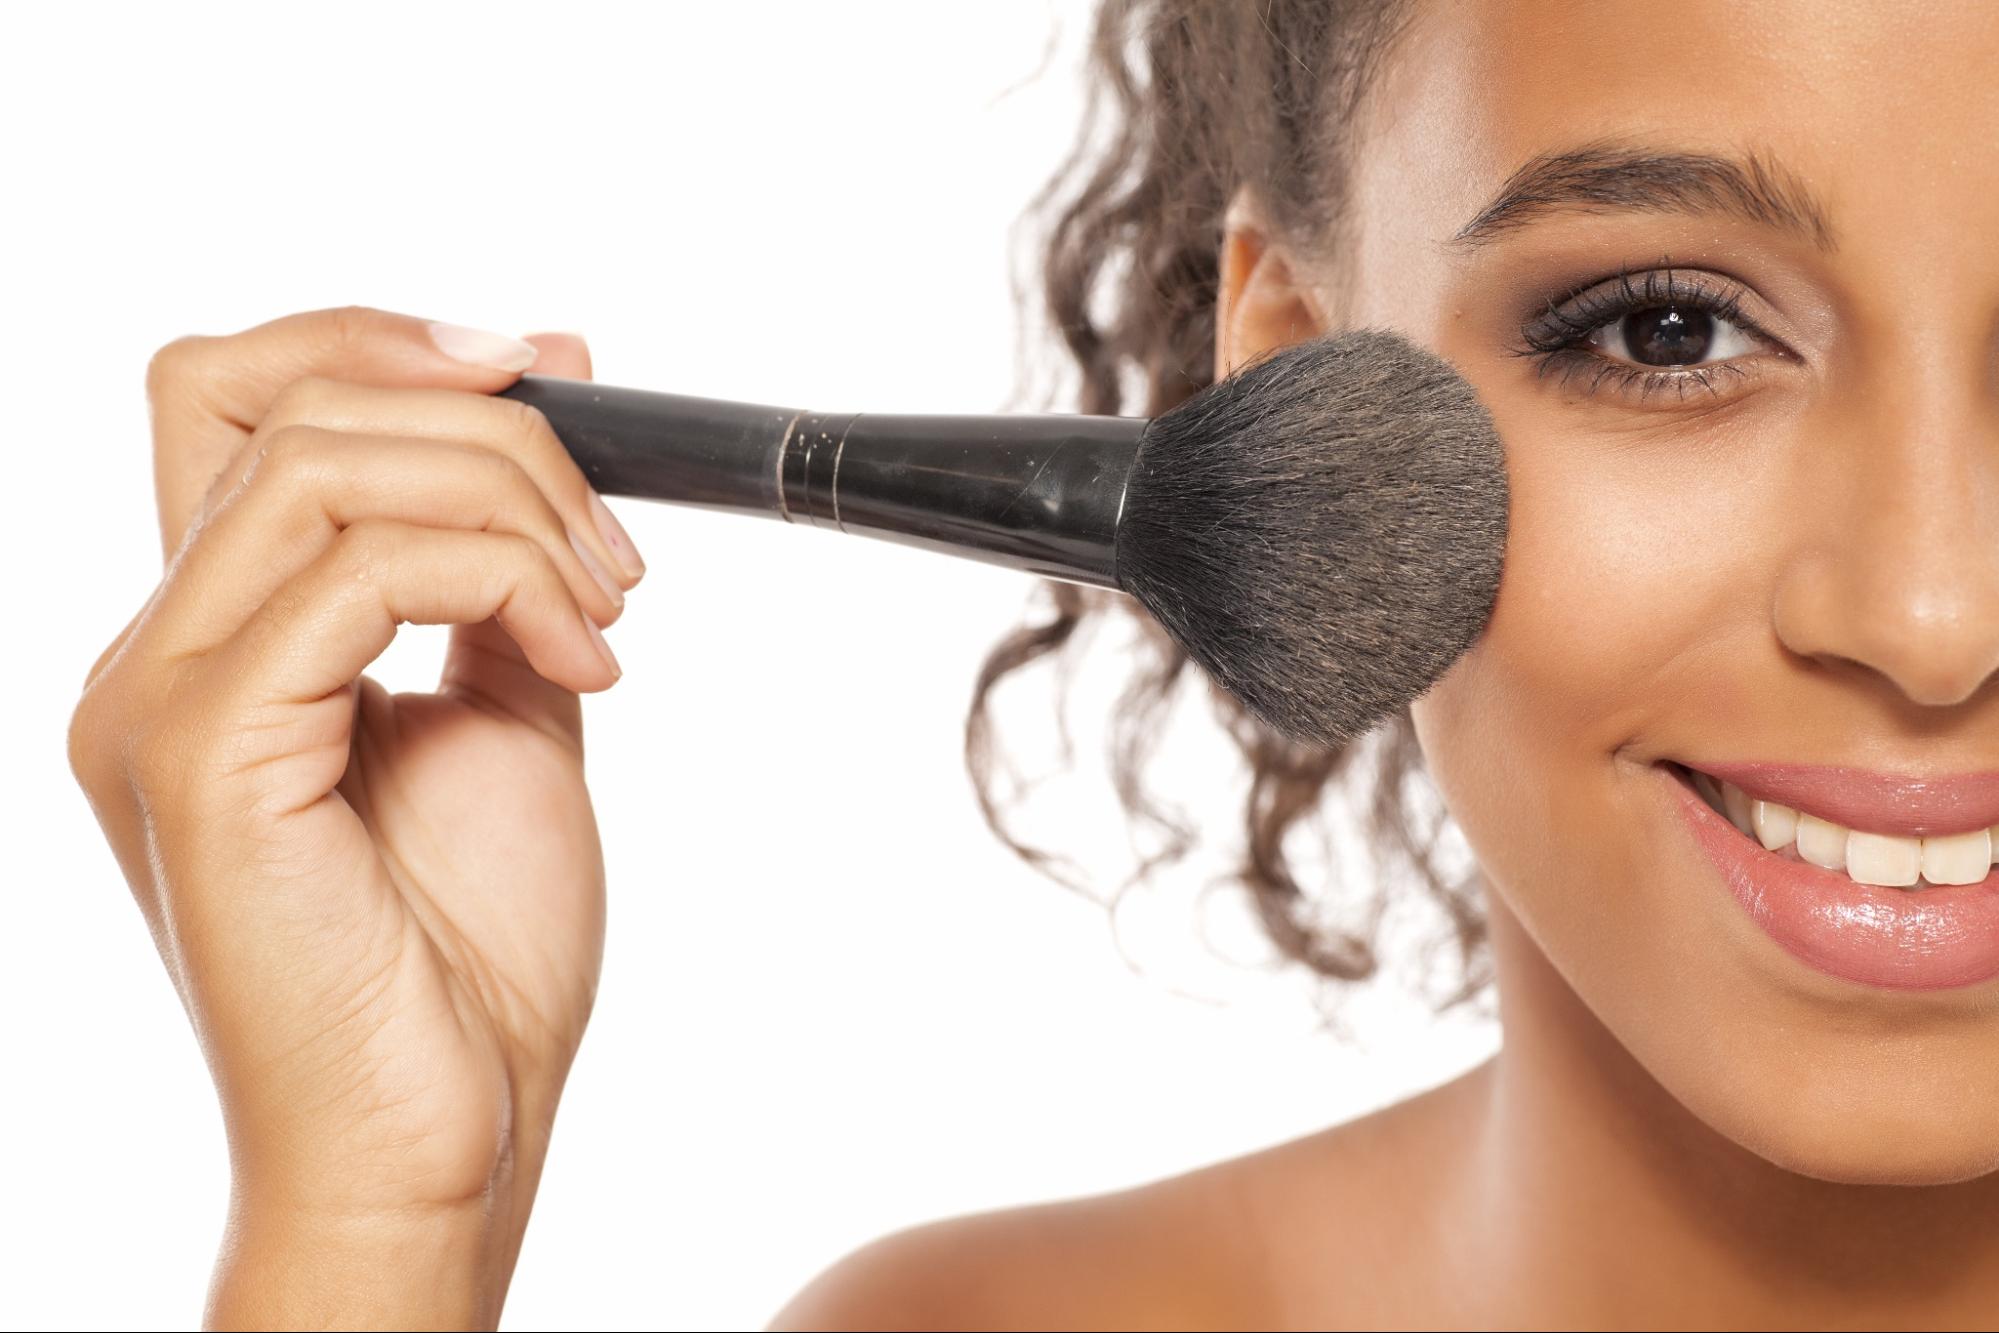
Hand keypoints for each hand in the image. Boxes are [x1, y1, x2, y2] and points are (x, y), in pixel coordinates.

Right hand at [67, 306, 644, 1327]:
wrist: (450, 1138)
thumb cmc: (465, 965)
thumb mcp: (502, 728)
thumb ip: (490, 595)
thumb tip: (540, 464)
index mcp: (215, 647)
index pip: (240, 400)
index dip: (389, 344)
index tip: (553, 372)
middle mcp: (153, 659)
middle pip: (282, 400)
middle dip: (489, 426)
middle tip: (611, 540)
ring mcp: (160, 704)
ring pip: (323, 462)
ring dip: (515, 502)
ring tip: (610, 608)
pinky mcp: (205, 758)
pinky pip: (358, 572)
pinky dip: (502, 579)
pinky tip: (587, 663)